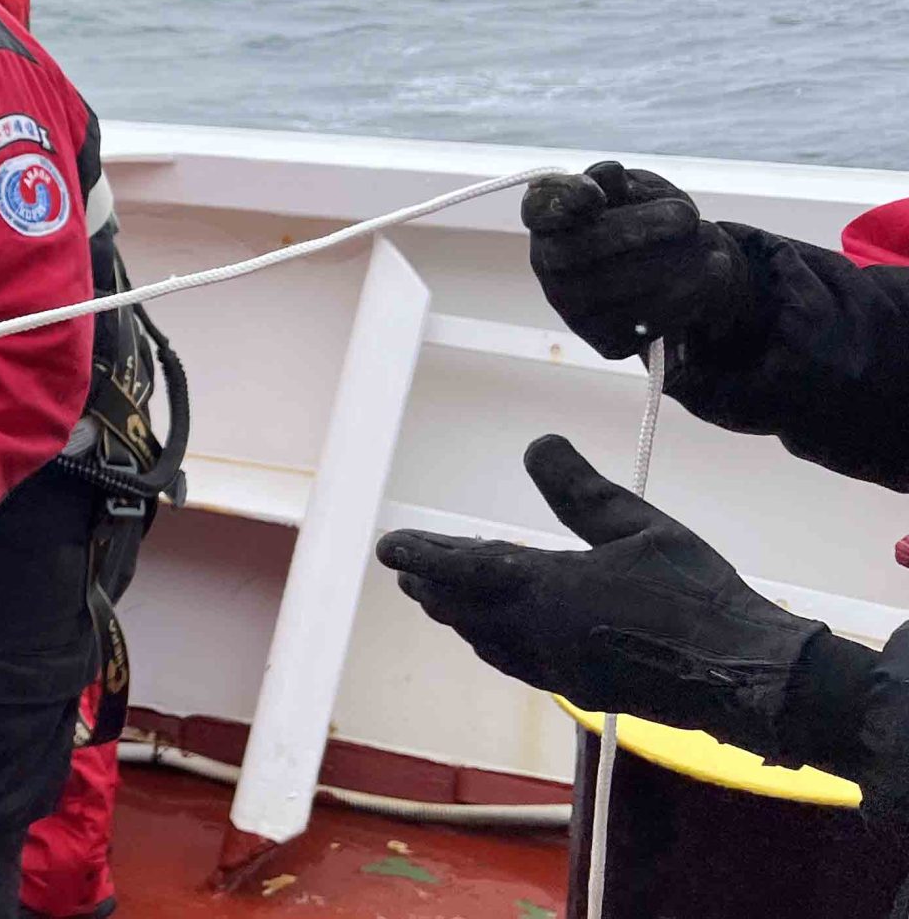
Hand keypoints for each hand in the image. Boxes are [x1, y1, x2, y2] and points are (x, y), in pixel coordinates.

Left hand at [376, 435, 822, 760]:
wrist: (744, 676)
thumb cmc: (699, 594)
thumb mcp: (641, 526)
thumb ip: (581, 489)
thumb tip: (537, 443)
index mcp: (550, 589)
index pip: (465, 569)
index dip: (423, 555)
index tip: (388, 547)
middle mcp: (540, 633)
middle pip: (465, 608)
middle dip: (432, 586)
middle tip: (405, 571)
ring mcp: (556, 666)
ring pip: (486, 639)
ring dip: (457, 616)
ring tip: (437, 599)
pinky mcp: (578, 687)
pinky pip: (514, 661)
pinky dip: (490, 642)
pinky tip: (494, 638)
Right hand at [523, 160, 750, 359]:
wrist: (687, 271)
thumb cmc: (654, 220)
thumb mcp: (642, 191)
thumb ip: (623, 184)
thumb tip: (606, 175)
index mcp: (553, 223)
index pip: (538, 210)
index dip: (559, 202)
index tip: (594, 194)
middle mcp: (551, 268)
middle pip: (575, 252)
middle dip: (635, 231)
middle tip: (687, 216)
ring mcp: (575, 310)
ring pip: (615, 291)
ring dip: (672, 262)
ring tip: (708, 238)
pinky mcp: (607, 342)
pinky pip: (647, 322)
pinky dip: (689, 295)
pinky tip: (712, 271)